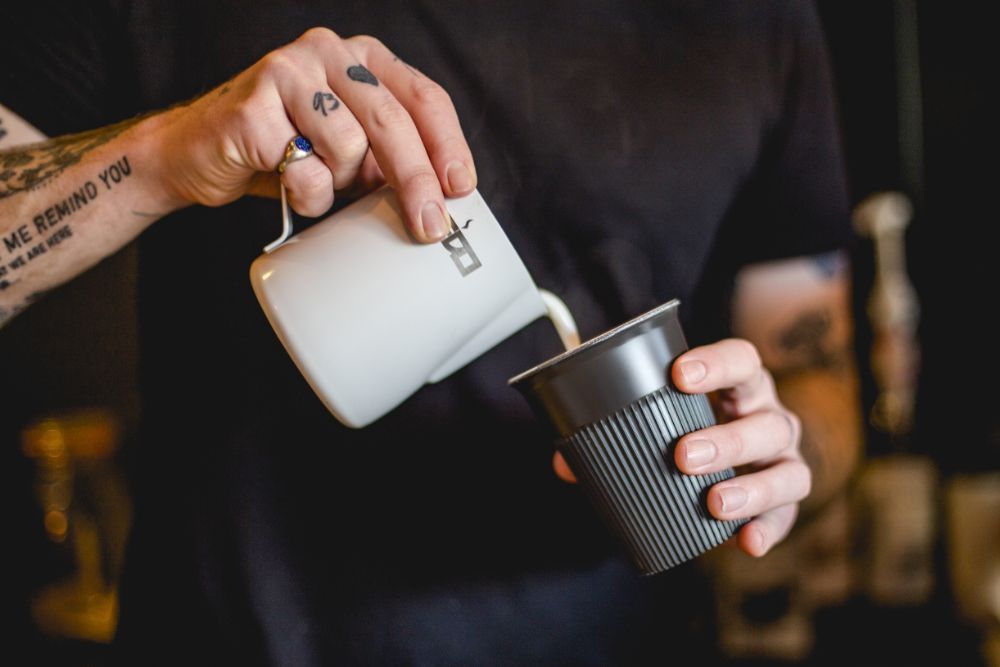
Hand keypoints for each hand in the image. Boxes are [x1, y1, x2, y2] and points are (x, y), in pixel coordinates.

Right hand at [153, 28, 475, 241]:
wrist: (196, 153)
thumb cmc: (283, 152)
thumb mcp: (348, 148)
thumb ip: (388, 154)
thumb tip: (441, 199)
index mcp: (361, 57)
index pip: (423, 96)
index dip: (448, 145)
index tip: (461, 189)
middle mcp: (328, 52)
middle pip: (393, 122)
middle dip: (416, 182)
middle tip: (429, 227)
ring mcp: (287, 72)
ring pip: (348, 146)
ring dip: (338, 184)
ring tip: (315, 180)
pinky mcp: (252, 105)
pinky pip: (304, 168)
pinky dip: (305, 193)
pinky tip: (284, 183)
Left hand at [552, 338, 809, 556]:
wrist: (729, 462)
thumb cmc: (688, 428)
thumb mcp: (660, 420)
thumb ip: (612, 434)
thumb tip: (564, 463)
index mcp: (740, 385)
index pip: (742, 360)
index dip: (717, 363)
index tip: (679, 375)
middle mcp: (770, 417)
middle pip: (766, 421)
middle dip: (727, 440)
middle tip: (682, 455)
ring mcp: (784, 459)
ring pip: (787, 470)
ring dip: (752, 487)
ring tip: (714, 502)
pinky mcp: (785, 500)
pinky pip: (786, 515)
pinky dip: (768, 529)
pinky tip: (746, 542)